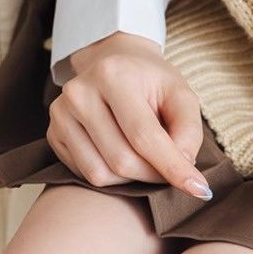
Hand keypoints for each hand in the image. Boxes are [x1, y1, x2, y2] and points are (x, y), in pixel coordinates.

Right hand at [46, 32, 209, 198]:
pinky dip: (111, 176)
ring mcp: (60, 114)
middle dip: (152, 175)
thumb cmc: (151, 82)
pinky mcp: (53, 133)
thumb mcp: (181, 96)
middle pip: (122, 161)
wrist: (114, 63)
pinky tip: (121, 155)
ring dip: (131, 179)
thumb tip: (184, 168)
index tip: (199, 190)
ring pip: (101, 174)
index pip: (144, 137)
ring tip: (144, 160)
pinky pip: (85, 175)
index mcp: (113, 76)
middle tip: (170, 170)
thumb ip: (188, 131)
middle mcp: (80, 93)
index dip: (172, 168)